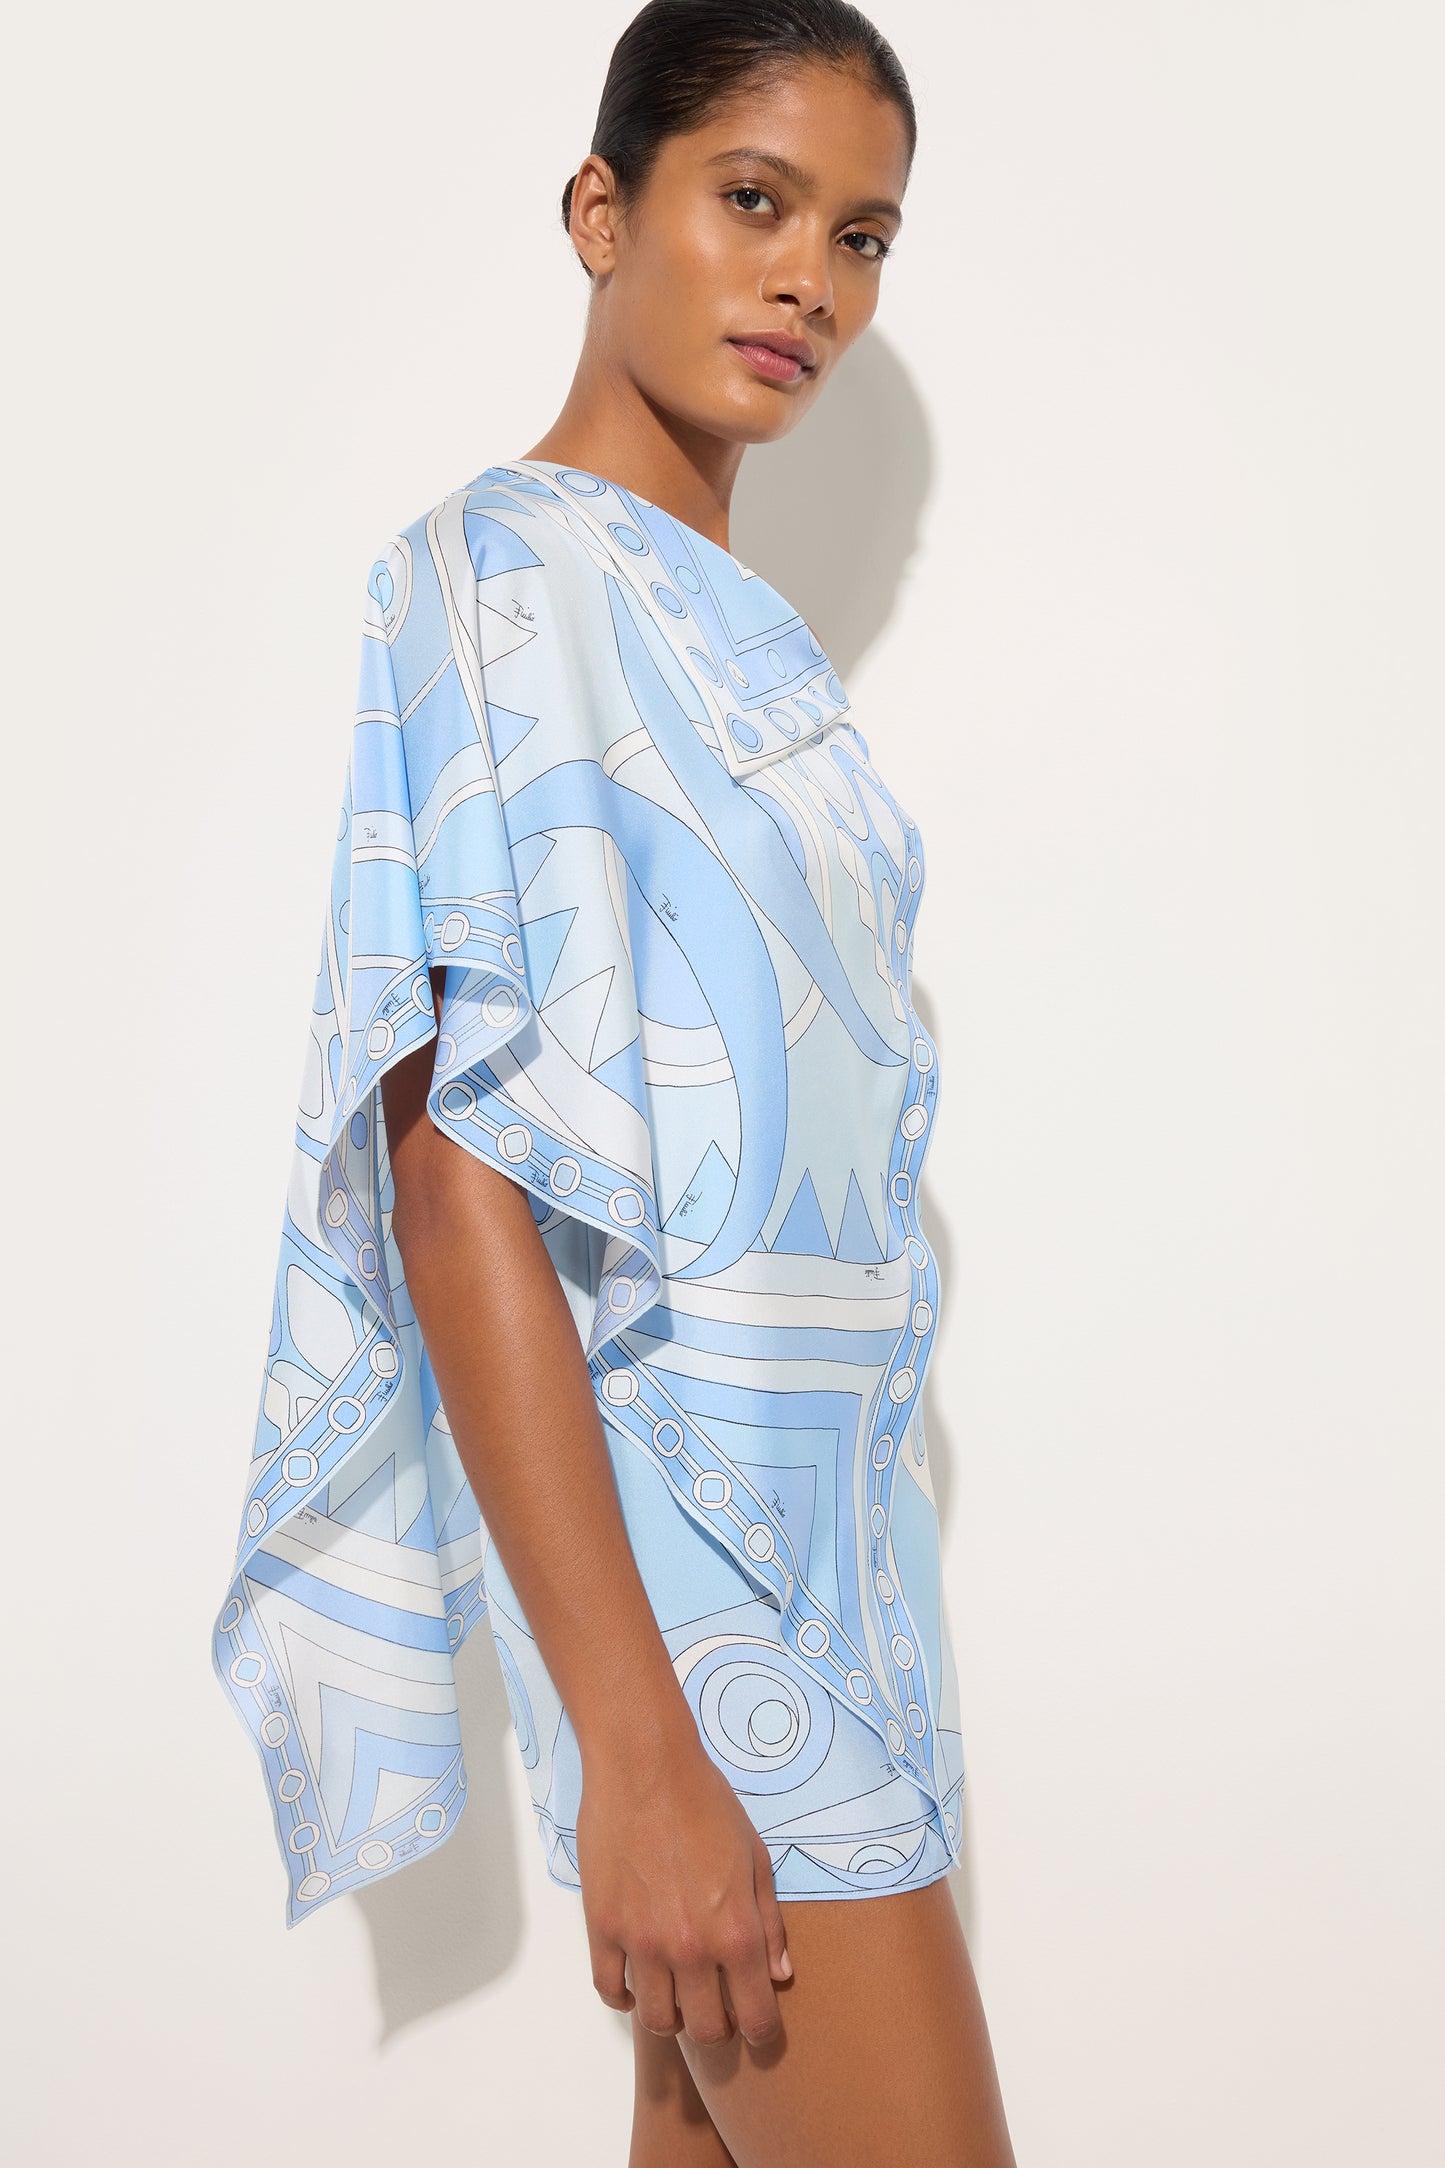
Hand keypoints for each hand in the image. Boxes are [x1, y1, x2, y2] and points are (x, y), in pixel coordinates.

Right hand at [577, 1717, 793, 2047]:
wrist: (645, 1767)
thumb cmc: (706, 1803)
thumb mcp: (756, 1858)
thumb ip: (770, 1924)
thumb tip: (779, 1975)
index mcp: (736, 1932)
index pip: (755, 2017)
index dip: (761, 2030)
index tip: (757, 2025)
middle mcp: (690, 1948)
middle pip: (705, 2030)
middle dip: (717, 2027)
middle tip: (717, 2004)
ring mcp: (642, 1942)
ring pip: (657, 2019)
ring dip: (671, 2015)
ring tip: (677, 1992)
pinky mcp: (603, 1928)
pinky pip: (609, 1990)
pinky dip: (624, 1998)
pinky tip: (637, 1983)